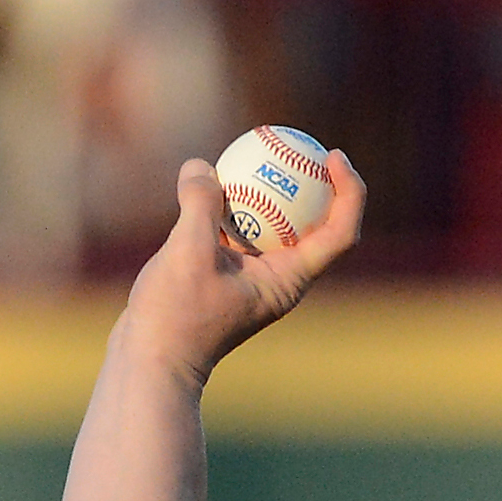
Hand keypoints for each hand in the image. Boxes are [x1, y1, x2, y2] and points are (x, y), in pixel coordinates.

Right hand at [116, 149, 365, 384]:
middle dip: (317, 181)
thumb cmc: (175, 316)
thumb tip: (204, 166)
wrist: (152, 359)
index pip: (340, 232)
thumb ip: (200, 206)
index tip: (332, 155)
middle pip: (317, 223)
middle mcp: (281, 278)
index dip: (349, 191)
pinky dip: (231, 202)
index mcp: (291, 279)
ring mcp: (255, 276)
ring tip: (259, 148)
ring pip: (274, 224)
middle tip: (303, 142)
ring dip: (270, 189)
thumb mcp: (187, 254)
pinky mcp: (226, 272)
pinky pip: (239, 228)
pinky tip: (213, 173)